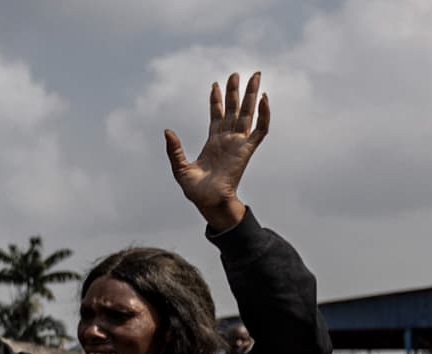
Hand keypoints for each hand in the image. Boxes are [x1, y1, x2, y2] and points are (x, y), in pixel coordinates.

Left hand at [165, 71, 266, 230]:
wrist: (208, 202)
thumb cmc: (195, 190)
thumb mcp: (180, 168)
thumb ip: (174, 149)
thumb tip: (167, 131)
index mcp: (213, 142)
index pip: (217, 115)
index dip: (216, 100)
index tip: (215, 84)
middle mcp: (228, 139)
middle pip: (234, 109)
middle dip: (235, 91)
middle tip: (236, 73)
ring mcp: (239, 143)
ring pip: (248, 113)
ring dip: (252, 95)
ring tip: (256, 76)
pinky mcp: (247, 150)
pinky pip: (260, 129)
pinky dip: (264, 115)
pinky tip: (264, 99)